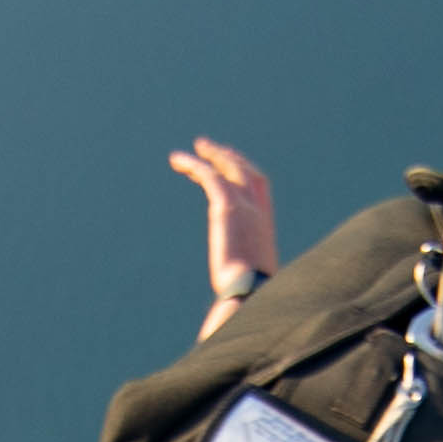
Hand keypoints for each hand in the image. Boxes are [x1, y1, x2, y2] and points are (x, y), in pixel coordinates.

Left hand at [169, 140, 277, 304]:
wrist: (250, 291)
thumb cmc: (249, 294)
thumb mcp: (249, 278)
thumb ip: (242, 270)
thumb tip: (234, 290)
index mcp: (265, 223)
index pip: (259, 186)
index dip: (245, 170)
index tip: (231, 163)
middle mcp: (258, 210)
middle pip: (245, 171)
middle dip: (228, 157)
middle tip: (209, 148)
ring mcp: (244, 205)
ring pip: (227, 168)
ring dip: (210, 155)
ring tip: (191, 150)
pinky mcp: (226, 206)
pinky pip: (208, 175)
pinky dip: (193, 164)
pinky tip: (177, 160)